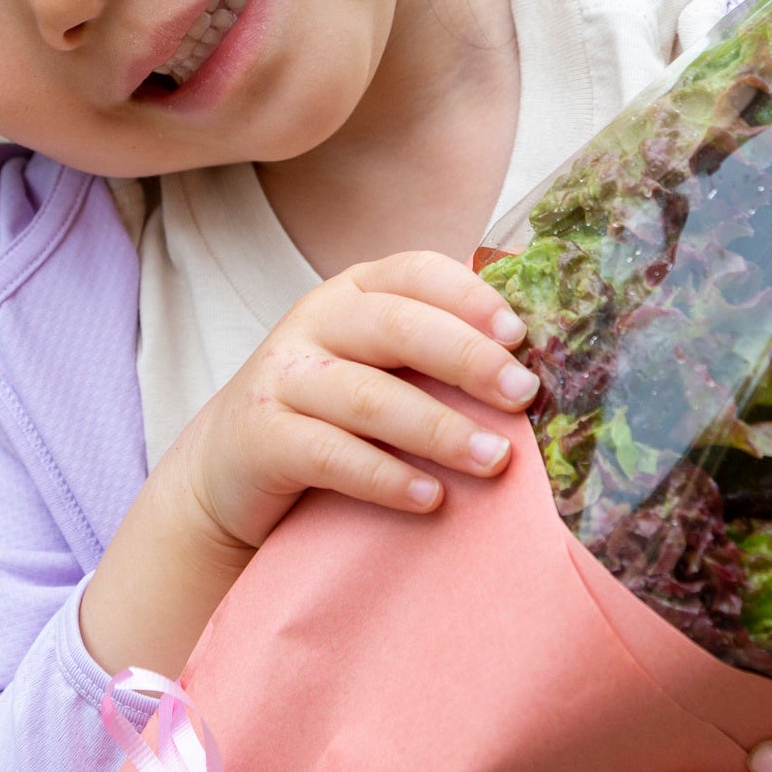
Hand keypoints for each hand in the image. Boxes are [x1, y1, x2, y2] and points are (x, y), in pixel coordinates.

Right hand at [79, 250, 535, 676]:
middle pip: (396, 326)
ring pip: (367, 396)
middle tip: (523, 395)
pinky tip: (431, 499)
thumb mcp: (378, 364)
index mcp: (355, 291)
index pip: (415, 272)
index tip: (521, 334)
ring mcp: (283, 377)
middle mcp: (315, 321)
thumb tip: (539, 358)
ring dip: (438, 429)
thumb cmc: (332, 412)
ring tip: (495, 460)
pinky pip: (329, 454)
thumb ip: (439, 349)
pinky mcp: (261, 436)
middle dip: (466, 358)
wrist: (231, 466)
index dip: (470, 296)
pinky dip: (385, 477)